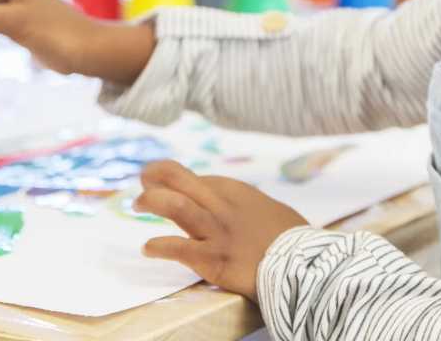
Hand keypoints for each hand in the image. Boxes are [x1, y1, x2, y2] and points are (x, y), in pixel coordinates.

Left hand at [136, 160, 307, 301]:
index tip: (166, 181)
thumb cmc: (293, 239)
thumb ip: (254, 208)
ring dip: (152, 201)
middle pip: (181, 180)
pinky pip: (178, 249)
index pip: (200, 180)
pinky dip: (159, 247)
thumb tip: (250, 210)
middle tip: (143, 178)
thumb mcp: (274, 211)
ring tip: (137, 203)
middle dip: (157, 175)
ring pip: (175, 206)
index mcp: (238, 192)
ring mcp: (216, 232)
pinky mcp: (212, 259)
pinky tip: (148, 248)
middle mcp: (223, 207)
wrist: (303, 264)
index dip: (180, 179)